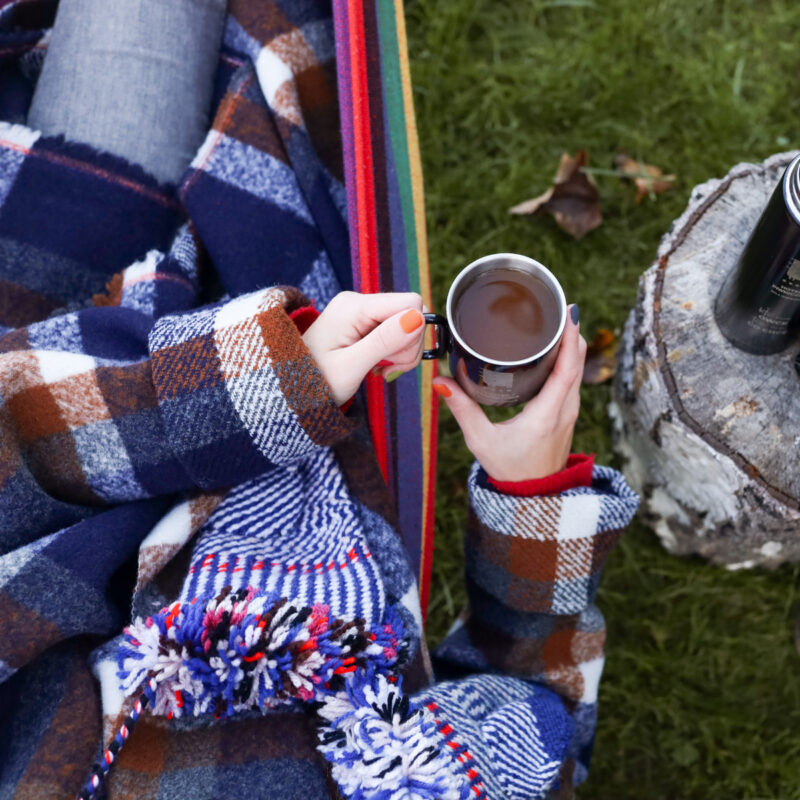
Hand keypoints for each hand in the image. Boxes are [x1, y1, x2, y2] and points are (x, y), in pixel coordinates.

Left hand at [302, 291, 425, 405]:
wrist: (292, 390)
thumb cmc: (316, 382)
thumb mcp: (351, 366)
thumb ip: (385, 341)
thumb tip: (418, 318)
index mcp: (354, 306)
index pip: (411, 303)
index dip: (412, 334)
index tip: (391, 361)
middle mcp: (359, 301)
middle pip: (412, 314)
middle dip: (406, 347)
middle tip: (384, 370)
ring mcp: (362, 311)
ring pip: (408, 325)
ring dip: (401, 353)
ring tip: (378, 370)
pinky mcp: (365, 322)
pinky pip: (396, 332)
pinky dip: (394, 353)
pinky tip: (377, 366)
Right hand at [432, 304, 585, 481]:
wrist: (533, 496)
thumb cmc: (509, 469)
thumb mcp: (481, 439)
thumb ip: (462, 409)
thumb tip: (440, 382)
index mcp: (548, 413)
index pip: (568, 368)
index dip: (570, 338)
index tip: (568, 312)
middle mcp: (566, 410)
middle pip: (578, 362)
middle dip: (572, 331)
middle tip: (558, 304)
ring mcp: (570, 412)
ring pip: (579, 369)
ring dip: (573, 343)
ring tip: (559, 318)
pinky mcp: (567, 413)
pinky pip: (574, 378)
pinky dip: (570, 358)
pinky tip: (558, 346)